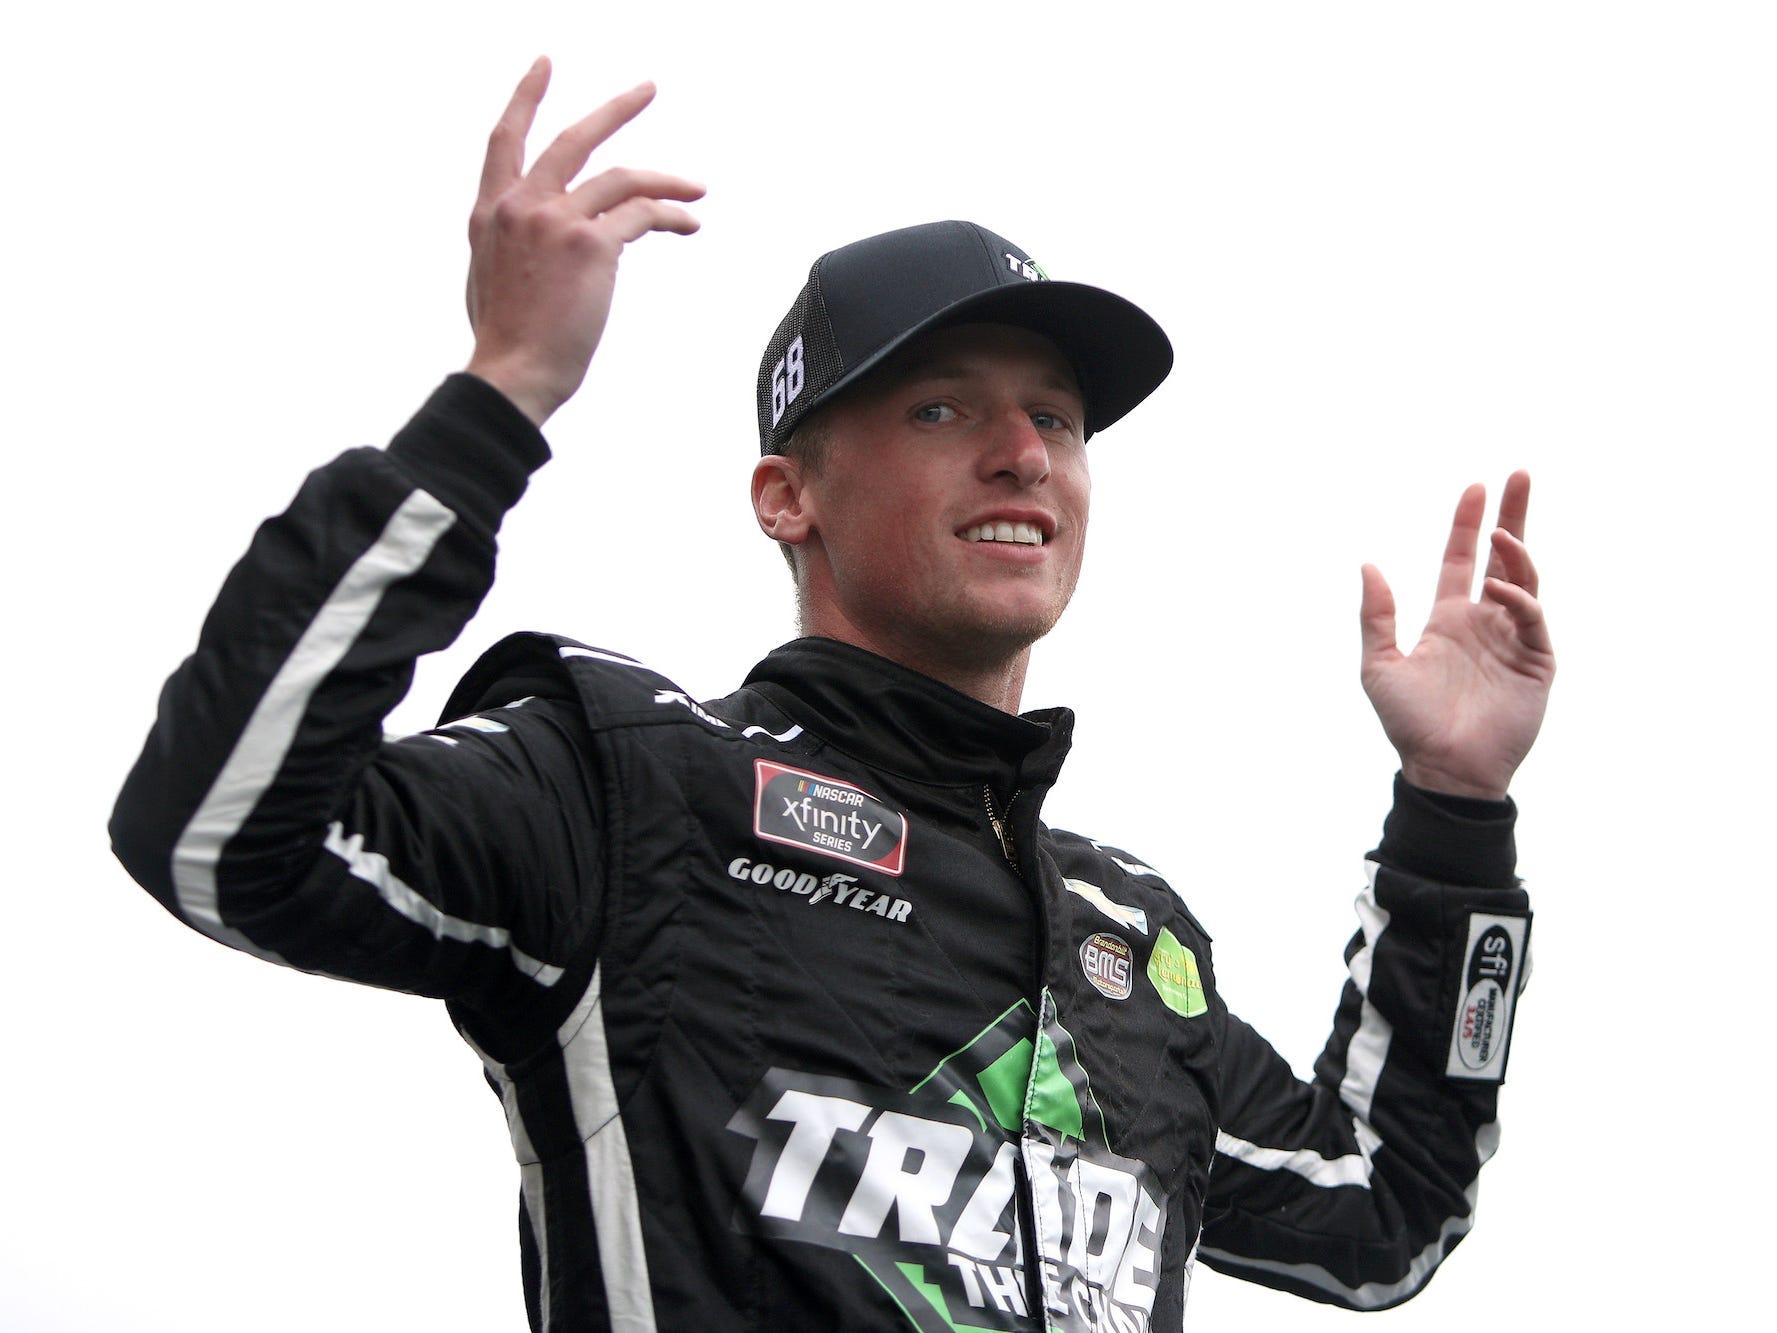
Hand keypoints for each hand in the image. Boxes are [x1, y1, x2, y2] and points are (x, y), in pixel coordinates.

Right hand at [463, 59, 704, 424]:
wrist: (512, 373)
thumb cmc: (506, 343)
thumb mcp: (488, 278)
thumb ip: (511, 245)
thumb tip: (540, 243)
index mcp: (489, 212)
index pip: (506, 140)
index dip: (526, 97)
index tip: (545, 66)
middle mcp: (520, 206)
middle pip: (574, 139)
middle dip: (616, 109)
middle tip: (648, 90)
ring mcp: (555, 221)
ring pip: (621, 178)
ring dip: (666, 179)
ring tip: (696, 186)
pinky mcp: (591, 245)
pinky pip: (643, 215)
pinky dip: (671, 216)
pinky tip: (689, 223)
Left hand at [1359, 471, 1554, 799]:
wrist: (1443, 768)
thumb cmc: (1410, 723)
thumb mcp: (1379, 665)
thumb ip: (1375, 616)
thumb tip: (1367, 565)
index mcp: (1449, 620)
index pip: (1461, 560)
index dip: (1468, 525)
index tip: (1476, 487)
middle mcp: (1485, 623)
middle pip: (1504, 558)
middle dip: (1512, 516)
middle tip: (1520, 474)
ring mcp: (1513, 640)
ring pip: (1523, 581)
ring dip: (1516, 552)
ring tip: (1501, 530)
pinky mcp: (1536, 662)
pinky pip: (1530, 619)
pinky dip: (1516, 600)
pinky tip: (1494, 591)